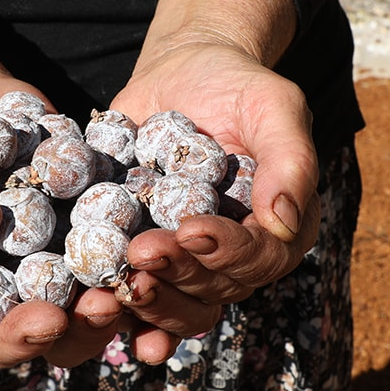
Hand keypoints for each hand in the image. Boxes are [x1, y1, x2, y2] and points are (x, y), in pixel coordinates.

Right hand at [0, 0, 128, 367]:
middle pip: (3, 339)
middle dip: (31, 331)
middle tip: (58, 315)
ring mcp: (42, 280)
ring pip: (68, 327)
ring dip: (93, 320)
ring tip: (115, 294)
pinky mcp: (87, 256)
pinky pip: (113, 280)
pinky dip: (137, 278)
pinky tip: (155, 260)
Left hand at [105, 0, 322, 361]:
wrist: (182, 75)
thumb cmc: (237, 86)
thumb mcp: (273, 105)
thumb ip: (290, 159)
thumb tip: (284, 220)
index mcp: (279, 228)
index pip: (260, 255)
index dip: (228, 250)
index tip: (192, 229)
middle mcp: (238, 258)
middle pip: (215, 288)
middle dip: (178, 273)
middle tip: (142, 251)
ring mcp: (192, 264)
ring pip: (178, 305)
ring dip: (149, 303)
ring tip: (116, 282)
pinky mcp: (149, 261)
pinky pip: (140, 300)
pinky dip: (121, 315)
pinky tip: (98, 313)